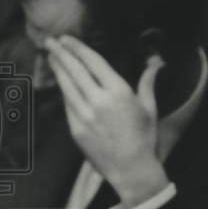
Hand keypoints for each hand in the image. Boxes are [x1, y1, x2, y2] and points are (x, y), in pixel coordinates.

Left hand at [45, 35, 167, 206]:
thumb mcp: (150, 108)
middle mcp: (99, 100)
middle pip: (75, 70)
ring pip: (66, 85)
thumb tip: (155, 63)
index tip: (67, 39)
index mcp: (119, 92)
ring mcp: (84, 115)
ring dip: (58, 69)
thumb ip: (148, 82)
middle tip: (51, 42)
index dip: (78, 48)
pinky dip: (63, 91)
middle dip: (61, 54)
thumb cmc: (145, 138)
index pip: (93, 62)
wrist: (132, 169)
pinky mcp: (76, 129)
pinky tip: (62, 83)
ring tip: (51, 57)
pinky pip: (67, 104)